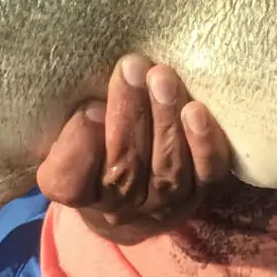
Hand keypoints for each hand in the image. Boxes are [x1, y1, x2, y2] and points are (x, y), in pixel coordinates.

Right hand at [37, 54, 233, 241]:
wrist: (141, 183)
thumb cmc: (98, 140)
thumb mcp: (71, 129)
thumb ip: (73, 121)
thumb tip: (94, 107)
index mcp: (78, 192)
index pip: (69, 182)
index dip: (80, 145)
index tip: (90, 106)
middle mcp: (120, 208)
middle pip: (125, 168)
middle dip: (130, 114)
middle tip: (133, 69)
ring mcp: (164, 205)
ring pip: (167, 170)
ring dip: (165, 120)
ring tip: (162, 79)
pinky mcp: (201, 193)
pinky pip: (207, 173)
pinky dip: (202, 144)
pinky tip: (196, 111)